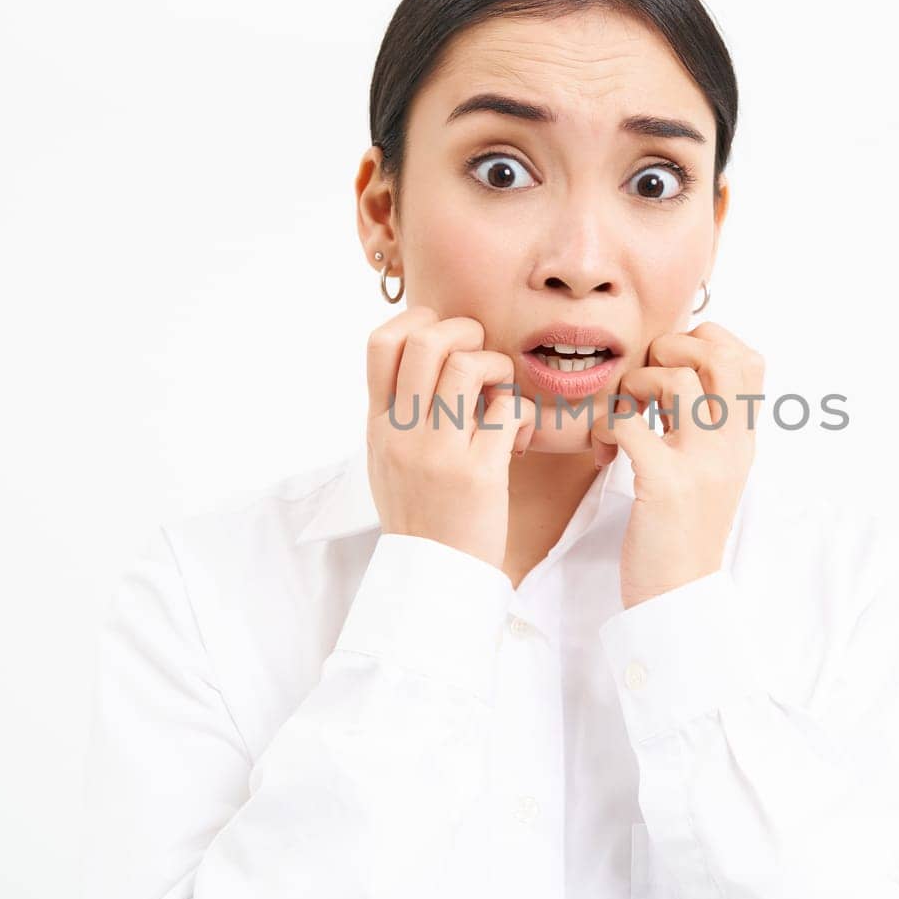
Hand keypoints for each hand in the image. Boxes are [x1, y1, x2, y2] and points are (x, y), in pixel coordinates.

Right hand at [365, 306, 534, 569]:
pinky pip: (507, 410)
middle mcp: (401, 432)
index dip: (418, 321)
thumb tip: (426, 359)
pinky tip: (515, 438)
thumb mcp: (386, 459)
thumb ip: (398, 411)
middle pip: (426, 340)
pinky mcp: (478, 473)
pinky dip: (520, 414)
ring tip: (500, 399)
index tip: (443, 339)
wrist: (431, 576)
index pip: (380, 343)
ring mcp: (438, 451)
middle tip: (481, 360)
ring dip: (498, 369)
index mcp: (378, 425)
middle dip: (465, 333)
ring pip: (469, 366)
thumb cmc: (419, 514)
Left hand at [589, 321, 762, 607]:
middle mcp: (731, 446)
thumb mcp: (713, 473)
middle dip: (671, 349)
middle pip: (718, 356)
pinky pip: (630, 424)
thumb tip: (680, 373)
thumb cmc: (683, 532)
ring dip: (636, 386)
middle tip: (645, 382)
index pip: (749, 358)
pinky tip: (605, 451)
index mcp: (744, 441)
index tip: (672, 368)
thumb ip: (707, 426)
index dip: (705, 344)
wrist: (679, 597)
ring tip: (626, 416)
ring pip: (675, 380)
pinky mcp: (664, 484)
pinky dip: (607, 427)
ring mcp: (702, 464)